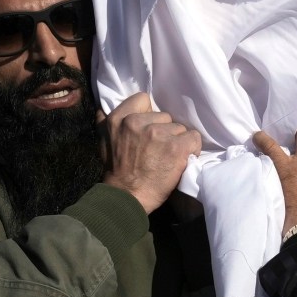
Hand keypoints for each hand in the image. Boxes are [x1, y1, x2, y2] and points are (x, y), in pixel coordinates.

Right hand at [102, 92, 200, 212]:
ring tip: (167, 156)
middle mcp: (137, 122)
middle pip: (165, 116)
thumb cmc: (116, 171)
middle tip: (157, 148)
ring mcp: (158, 133)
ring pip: (179, 128)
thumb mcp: (103, 141)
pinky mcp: (176, 146)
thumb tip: (103, 108)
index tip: (149, 128)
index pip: (143, 99)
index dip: (149, 114)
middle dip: (164, 130)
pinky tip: (182, 158)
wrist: (127, 196)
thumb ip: (105, 122)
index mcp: (118, 118)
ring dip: (177, 141)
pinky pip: (193, 138)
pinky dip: (191, 149)